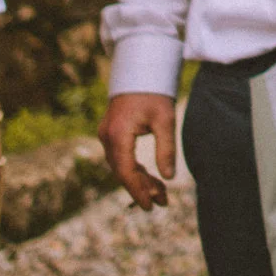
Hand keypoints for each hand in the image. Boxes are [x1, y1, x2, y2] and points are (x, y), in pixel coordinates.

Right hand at [97, 92, 176, 209]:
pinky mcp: (111, 133)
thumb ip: (166, 149)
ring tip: (161, 194)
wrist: (140, 69)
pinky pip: (121, 158)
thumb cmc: (154, 92)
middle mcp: (107, 137)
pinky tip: (151, 179)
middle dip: (142, 188)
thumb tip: (168, 177)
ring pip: (121, 166)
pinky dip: (135, 169)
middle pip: (122, 172)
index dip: (137, 191)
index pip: (125, 171)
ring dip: (140, 180)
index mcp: (118, 134)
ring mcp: (107, 135)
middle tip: (163, 202)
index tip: (150, 206)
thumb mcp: (165, 119)